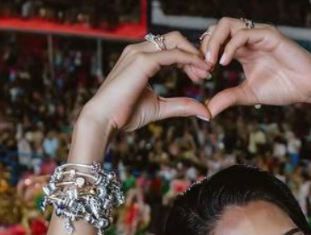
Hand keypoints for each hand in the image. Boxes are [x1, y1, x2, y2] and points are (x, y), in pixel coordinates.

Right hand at [78, 31, 212, 135]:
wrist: (104, 119)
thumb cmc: (125, 114)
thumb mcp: (160, 108)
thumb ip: (182, 105)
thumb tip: (206, 112)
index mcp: (140, 58)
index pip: (170, 47)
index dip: (189, 58)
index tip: (201, 75)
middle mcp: (138, 50)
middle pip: (175, 39)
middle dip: (194, 53)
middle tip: (207, 73)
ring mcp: (139, 53)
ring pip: (176, 41)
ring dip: (194, 55)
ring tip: (205, 73)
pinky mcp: (142, 61)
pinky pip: (173, 54)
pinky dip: (190, 60)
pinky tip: (200, 71)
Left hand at [199, 18, 310, 117]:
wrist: (308, 88)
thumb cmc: (283, 88)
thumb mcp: (249, 95)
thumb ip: (229, 98)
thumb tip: (208, 110)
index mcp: (241, 50)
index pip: (214, 42)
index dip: (203, 56)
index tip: (199, 76)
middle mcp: (248, 38)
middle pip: (216, 29)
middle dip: (204, 46)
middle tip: (201, 67)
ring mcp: (258, 34)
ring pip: (227, 24)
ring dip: (214, 41)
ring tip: (210, 62)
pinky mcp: (269, 35)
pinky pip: (244, 33)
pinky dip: (231, 46)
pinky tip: (224, 62)